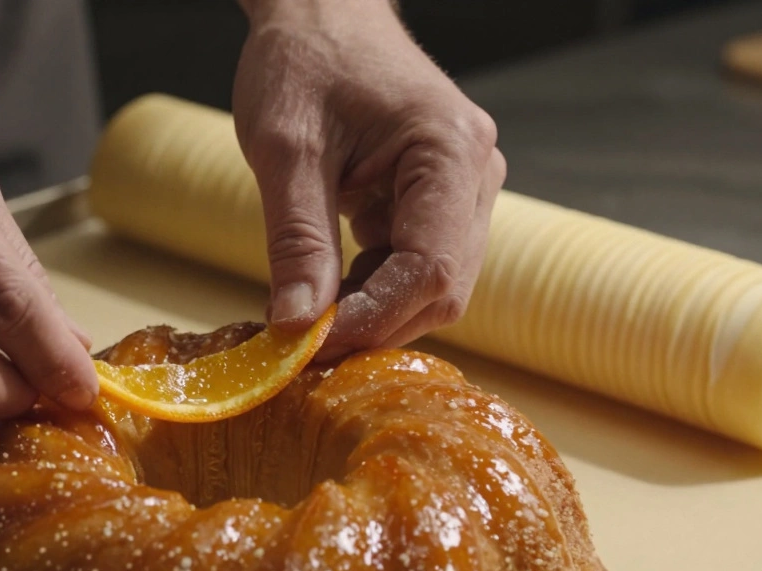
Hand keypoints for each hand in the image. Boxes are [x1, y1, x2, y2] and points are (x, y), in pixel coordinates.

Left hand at [233, 0, 505, 354]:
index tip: (311, 346)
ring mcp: (465, 191)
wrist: (322, 15)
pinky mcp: (440, 202)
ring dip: (373, 313)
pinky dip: (372, 291)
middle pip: (442, 289)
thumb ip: (296, 241)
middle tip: (302, 346)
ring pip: (433, 287)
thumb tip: (296, 325)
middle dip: (374, 324)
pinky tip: (325, 289)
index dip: (373, 319)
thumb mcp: (286, 150)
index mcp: (450, 152)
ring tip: (307, 316)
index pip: (430, 268)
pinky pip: (416, 268)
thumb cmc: (306, 61)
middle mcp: (476, 176)